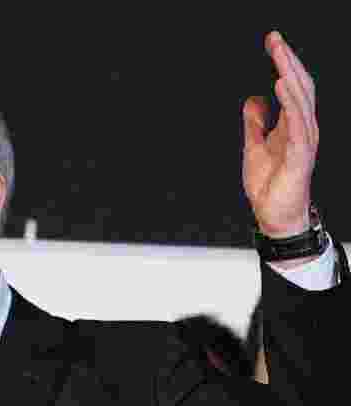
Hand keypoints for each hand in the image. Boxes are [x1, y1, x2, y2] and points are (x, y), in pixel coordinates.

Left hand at [242, 31, 317, 238]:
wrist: (274, 215)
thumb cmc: (270, 184)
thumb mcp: (254, 146)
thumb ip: (255, 123)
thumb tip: (252, 99)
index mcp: (292, 124)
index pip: (292, 86)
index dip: (283, 63)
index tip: (271, 42)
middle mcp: (302, 128)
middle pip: (299, 86)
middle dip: (287, 61)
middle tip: (274, 39)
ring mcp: (304, 140)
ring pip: (301, 100)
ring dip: (289, 74)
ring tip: (279, 55)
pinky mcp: (299, 154)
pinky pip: (297, 123)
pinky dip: (290, 103)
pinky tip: (281, 87)